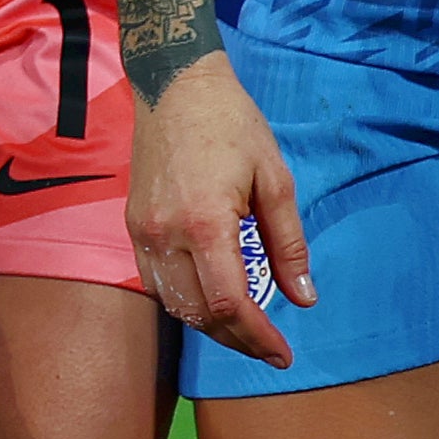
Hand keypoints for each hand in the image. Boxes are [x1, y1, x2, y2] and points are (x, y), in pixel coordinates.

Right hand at [121, 52, 310, 368]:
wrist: (174, 84)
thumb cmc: (232, 125)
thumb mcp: (276, 180)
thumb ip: (289, 244)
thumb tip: (304, 298)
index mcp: (207, 223)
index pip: (229, 304)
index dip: (258, 337)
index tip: (284, 354)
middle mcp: (167, 234)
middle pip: (199, 313)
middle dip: (237, 339)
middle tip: (270, 350)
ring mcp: (143, 230)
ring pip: (173, 303)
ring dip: (209, 326)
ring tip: (244, 331)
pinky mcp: (134, 224)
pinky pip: (156, 281)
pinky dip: (183, 303)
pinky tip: (208, 302)